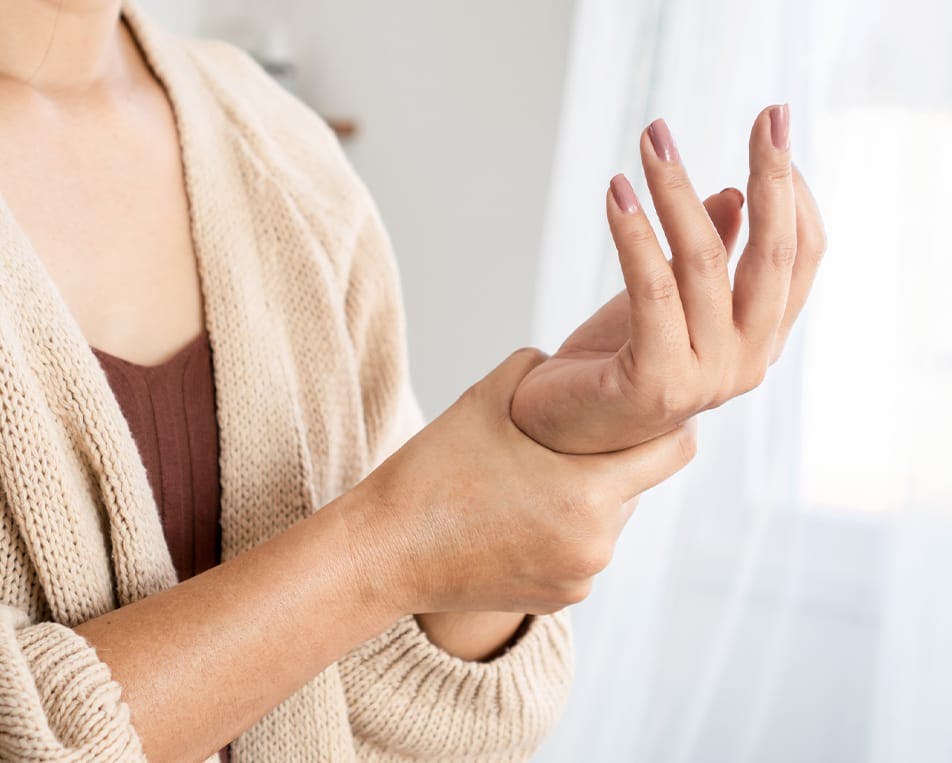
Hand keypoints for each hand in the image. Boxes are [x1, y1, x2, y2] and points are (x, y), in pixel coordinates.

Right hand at [347, 347, 697, 615]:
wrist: (385, 552)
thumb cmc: (433, 472)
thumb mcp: (485, 397)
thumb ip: (540, 368)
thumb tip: (569, 363)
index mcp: (587, 492)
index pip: (675, 450)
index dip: (669, 422)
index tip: (650, 406)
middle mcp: (596, 543)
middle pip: (638, 486)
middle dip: (615, 460)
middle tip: (574, 439)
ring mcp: (580, 578)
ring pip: (610, 521)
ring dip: (588, 497)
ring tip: (536, 480)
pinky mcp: (561, 600)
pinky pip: (583, 553)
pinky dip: (565, 532)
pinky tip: (521, 515)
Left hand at [510, 104, 826, 453]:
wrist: (560, 429)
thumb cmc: (617, 361)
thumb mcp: (670, 299)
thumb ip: (711, 258)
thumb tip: (735, 195)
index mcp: (760, 339)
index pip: (800, 257)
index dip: (794, 191)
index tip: (774, 129)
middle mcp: (747, 361)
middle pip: (772, 257)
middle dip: (772, 177)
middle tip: (766, 114)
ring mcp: (706, 378)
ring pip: (703, 263)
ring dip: (676, 191)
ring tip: (652, 141)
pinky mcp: (656, 382)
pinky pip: (651, 290)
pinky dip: (635, 235)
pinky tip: (617, 193)